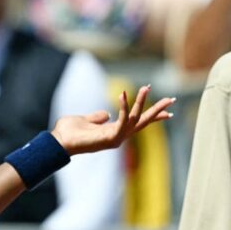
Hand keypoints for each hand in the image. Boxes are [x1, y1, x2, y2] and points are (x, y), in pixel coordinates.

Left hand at [51, 84, 174, 154]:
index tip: (168, 113)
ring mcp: (116, 138)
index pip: (137, 123)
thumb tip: (106, 114)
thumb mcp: (86, 120)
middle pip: (142, 122)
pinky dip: (124, 107)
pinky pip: (122, 120)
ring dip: (142, 102)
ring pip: (135, 118)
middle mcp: (118, 136)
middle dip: (157, 111)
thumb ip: (97, 117)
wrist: (58, 142)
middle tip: (172, 100)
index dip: (152, 117)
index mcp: (114, 132)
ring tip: (147, 87)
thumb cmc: (69, 132)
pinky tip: (123, 94)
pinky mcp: (110, 138)